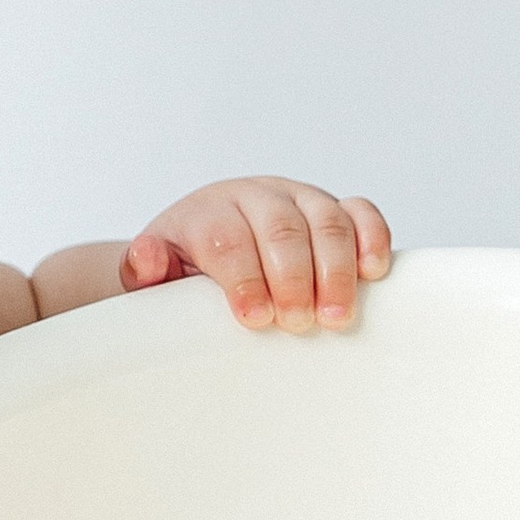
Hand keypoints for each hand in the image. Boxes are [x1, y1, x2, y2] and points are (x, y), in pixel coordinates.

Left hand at [120, 178, 391, 332]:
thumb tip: (146, 259)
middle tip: (297, 323)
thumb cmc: (184, 268)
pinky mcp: (335, 209)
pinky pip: (361, 213)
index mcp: (210, 211)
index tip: (255, 318)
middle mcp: (258, 197)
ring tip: (336, 316)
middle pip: (282, 229)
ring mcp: (300, 199)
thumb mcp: (155, 273)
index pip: (229, 238)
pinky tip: (373, 273)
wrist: (205, 244)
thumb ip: (146, 269)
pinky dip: (372, 238)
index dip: (244, 277)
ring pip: (326, 221)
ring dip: (336, 269)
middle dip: (293, 277)